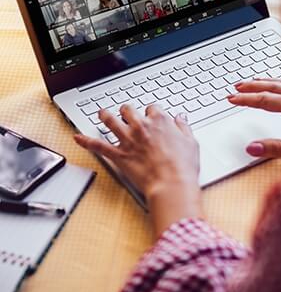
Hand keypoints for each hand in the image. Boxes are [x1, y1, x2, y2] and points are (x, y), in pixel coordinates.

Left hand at [74, 105, 201, 236]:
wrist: (171, 184)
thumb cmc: (183, 166)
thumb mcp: (191, 142)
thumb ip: (183, 127)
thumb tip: (181, 118)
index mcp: (161, 122)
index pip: (152, 108)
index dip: (152, 112)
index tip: (152, 116)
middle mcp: (142, 127)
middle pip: (129, 110)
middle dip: (127, 110)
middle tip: (126, 112)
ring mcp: (128, 140)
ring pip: (110, 121)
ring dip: (104, 116)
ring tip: (101, 113)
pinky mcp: (118, 155)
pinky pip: (98, 146)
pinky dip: (86, 141)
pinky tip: (78, 137)